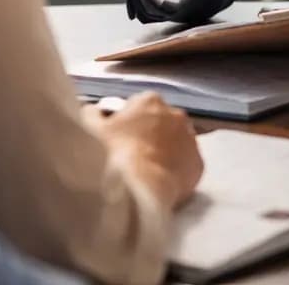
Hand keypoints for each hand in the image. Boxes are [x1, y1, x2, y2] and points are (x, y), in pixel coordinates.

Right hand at [91, 92, 203, 208]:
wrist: (138, 187)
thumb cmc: (112, 153)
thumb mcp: (90, 127)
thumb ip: (93, 113)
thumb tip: (96, 112)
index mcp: (150, 100)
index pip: (138, 106)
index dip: (127, 122)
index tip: (118, 137)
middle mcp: (176, 114)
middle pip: (161, 123)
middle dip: (149, 135)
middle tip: (133, 155)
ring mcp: (191, 140)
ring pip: (176, 143)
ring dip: (165, 152)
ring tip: (147, 171)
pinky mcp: (198, 165)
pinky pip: (186, 165)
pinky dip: (176, 171)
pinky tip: (161, 182)